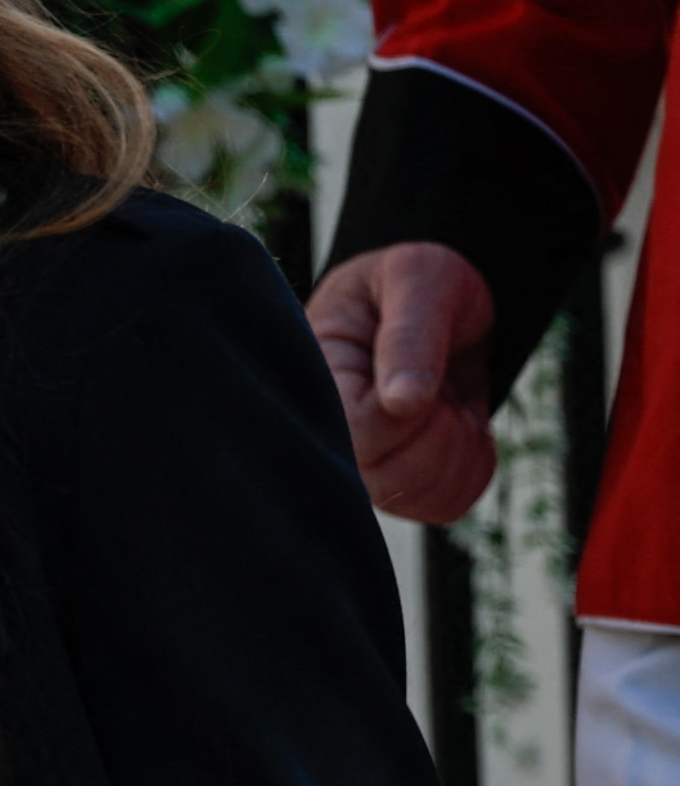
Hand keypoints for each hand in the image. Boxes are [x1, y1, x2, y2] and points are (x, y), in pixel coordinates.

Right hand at [307, 241, 500, 523]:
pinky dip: (471, 468)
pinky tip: (455, 427)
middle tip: (441, 385)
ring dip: (459, 449)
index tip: (427, 376)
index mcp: (314, 380)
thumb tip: (401, 403)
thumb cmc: (421, 281)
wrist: (443, 303)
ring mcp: (360, 468)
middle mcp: (326, 435)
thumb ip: (410, 335)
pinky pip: (447, 506)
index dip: (408, 411)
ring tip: (448, 403)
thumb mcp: (420, 279)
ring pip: (420, 500)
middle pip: (386, 480)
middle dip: (440, 431)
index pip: (358, 433)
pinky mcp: (398, 487)